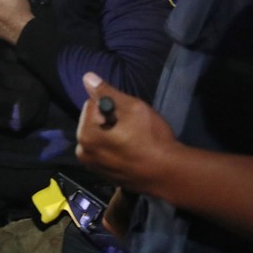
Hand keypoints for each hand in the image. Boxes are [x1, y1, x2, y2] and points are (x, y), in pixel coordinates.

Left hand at [76, 71, 177, 193]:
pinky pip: (104, 152)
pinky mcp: (104, 175)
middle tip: (132, 127)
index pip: (91, 104)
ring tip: (133, 139)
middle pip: (92, 122)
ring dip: (111, 133)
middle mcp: (83, 153)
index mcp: (85, 136)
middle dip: (108, 119)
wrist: (169, 174)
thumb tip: (87, 77)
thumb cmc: (152, 139)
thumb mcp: (132, 108)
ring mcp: (93, 167)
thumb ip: (107, 92)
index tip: (128, 114)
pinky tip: (131, 151)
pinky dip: (113, 148)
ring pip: (98, 136)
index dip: (111, 105)